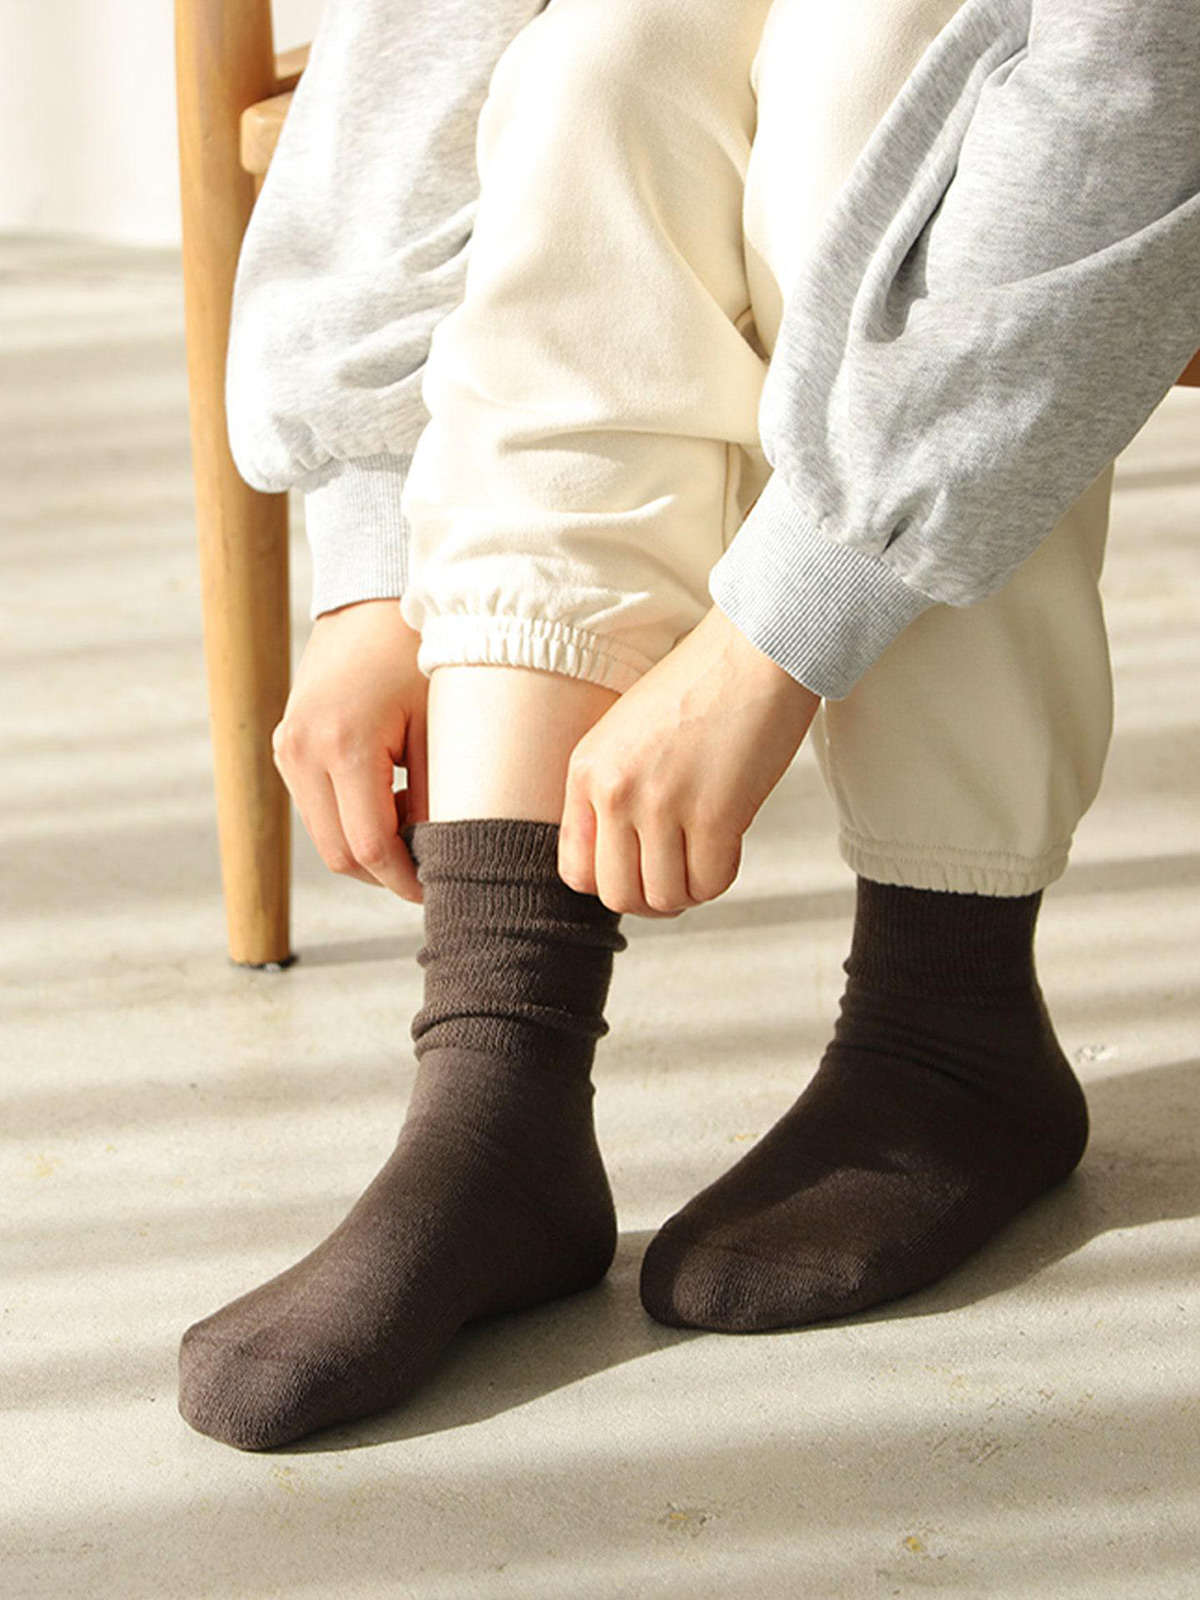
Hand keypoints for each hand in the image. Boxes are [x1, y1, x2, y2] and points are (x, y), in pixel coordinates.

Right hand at [271, 600, 428, 902]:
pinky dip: (352, 818)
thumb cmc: (420, 651)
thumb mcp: (441, 725)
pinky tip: (395, 800)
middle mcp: (300, 751)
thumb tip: (445, 859)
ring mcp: (286, 748)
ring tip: (421, 828)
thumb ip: (440, 798)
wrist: (373, 595)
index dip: (407, 879)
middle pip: (339, 854)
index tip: (445, 890)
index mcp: (341, 745)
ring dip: (369, 846)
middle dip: (387, 872)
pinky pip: (317, 807)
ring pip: (325, 835)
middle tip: (437, 869)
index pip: (369, 847)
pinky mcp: (286, 745)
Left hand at [558, 603, 819, 916]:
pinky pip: (711, 883)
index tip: (639, 868)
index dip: (611, 881)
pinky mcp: (715, 813)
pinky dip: (721, 878)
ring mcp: (663, 804)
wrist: (759, 647)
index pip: (576, 871)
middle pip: (618, 895)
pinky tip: (728, 846)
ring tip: (703, 856)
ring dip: (688, 889)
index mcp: (586, 769)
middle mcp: (615, 790)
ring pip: (664, 897)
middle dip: (651, 897)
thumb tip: (621, 860)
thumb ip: (612, 790)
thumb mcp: (627, 733)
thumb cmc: (701, 686)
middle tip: (677, 874)